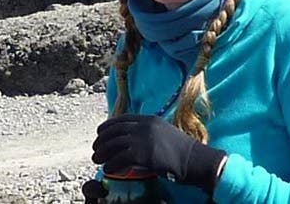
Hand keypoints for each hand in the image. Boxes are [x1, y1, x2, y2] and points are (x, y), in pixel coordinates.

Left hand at [93, 115, 227, 187]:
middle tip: (95, 149)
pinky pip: (120, 159)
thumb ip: (149, 132)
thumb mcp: (164, 133)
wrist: (194, 159)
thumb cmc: (181, 150)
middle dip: (101, 140)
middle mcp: (144, 126)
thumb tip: (133, 139)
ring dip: (102, 152)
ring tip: (96, 159)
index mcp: (149, 119)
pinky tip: (108, 169)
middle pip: (114, 130)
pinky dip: (111, 164)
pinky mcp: (143, 154)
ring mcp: (143, 139)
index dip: (107, 126)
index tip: (99, 133)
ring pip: (114, 144)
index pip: (121, 119)